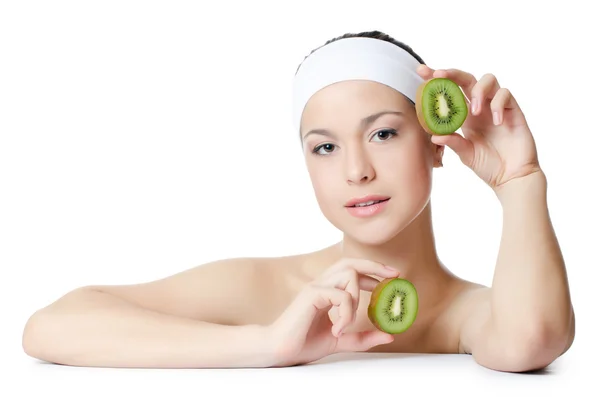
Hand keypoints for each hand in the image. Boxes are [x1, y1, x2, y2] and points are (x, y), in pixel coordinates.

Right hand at [267, 258, 399, 366]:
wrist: (280, 350)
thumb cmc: (303, 343)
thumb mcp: (341, 341)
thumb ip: (363, 337)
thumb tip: (389, 335)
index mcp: (327, 290)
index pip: (352, 272)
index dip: (373, 272)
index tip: (393, 278)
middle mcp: (321, 284)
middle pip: (350, 262)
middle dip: (374, 266)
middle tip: (394, 275)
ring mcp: (316, 287)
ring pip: (348, 274)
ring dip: (356, 298)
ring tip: (347, 322)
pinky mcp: (312, 294)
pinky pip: (341, 296)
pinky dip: (346, 313)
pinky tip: (338, 329)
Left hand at [416, 64, 542, 192]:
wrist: (512, 177)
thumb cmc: (489, 166)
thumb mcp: (466, 154)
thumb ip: (453, 142)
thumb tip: (434, 135)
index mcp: (464, 116)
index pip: (449, 91)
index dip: (436, 80)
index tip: (421, 71)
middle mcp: (480, 107)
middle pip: (466, 79)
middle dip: (451, 73)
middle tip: (438, 75)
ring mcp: (497, 107)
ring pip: (488, 79)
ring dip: (477, 90)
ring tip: (473, 111)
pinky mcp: (513, 110)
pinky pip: (505, 95)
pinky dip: (497, 104)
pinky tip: (495, 121)